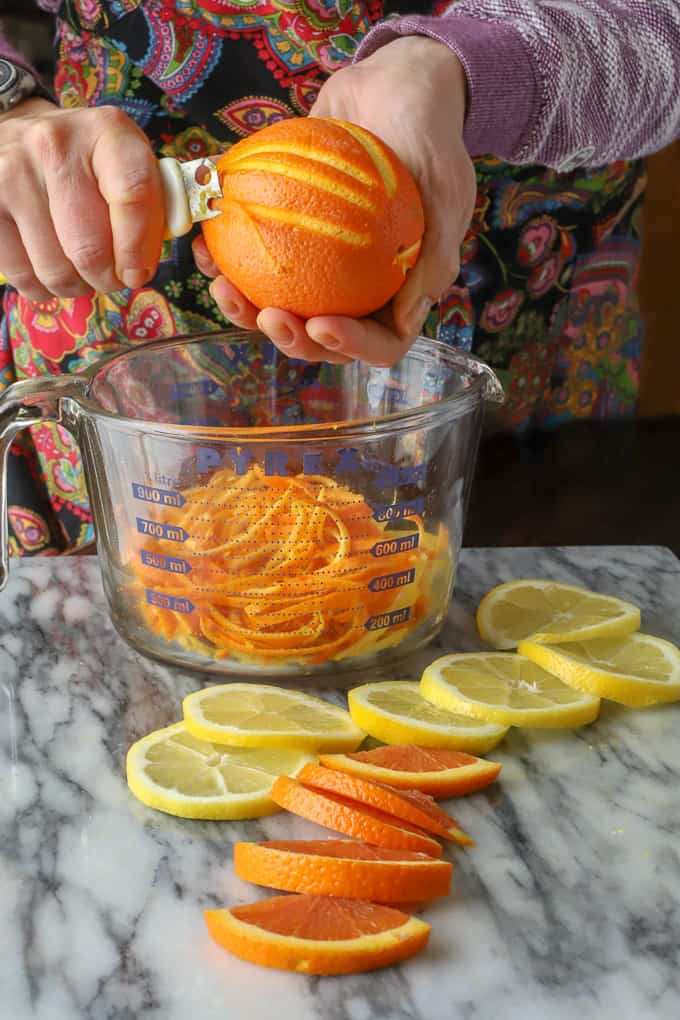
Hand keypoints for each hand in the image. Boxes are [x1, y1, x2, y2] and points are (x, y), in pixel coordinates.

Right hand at [0, 98, 163, 300]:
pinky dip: (41, 287)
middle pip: (89, 248)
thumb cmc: (87, 162)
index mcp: (106, 132)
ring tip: (79, 270)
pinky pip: (21, 275)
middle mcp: (54, 145)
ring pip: (55, 270)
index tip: (137, 274)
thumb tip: (138, 269)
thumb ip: (149, 209)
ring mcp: (11, 174)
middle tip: (110, 277)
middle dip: (107, 279)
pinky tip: (48, 270)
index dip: (139, 251)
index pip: (133, 197)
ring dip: (75, 286)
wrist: (21, 133)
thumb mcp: (126, 166)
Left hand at [194, 36, 475, 364]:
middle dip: (289, 336)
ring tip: (222, 287)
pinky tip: (205, 245)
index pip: (381, 343)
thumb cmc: (429, 135)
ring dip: (247, 308)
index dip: (349, 347)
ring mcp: (320, 260)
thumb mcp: (446, 192)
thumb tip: (406, 322)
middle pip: (322, 336)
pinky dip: (225, 256)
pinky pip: (253, 253)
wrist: (395, 80)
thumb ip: (434, 257)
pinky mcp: (286, 229)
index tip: (319, 325)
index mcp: (401, 290)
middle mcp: (359, 285)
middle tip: (264, 313)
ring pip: (282, 304)